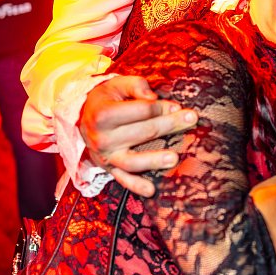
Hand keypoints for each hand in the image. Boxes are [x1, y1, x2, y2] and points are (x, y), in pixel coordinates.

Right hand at [80, 75, 197, 193]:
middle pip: (142, 132)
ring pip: (132, 161)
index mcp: (103, 114)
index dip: (161, 107)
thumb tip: (153, 98)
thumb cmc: (106, 99)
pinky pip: (123, 179)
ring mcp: (106, 156)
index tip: (176, 106)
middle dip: (169, 125)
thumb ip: (135, 85)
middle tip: (192, 119)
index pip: (140, 111)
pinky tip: (152, 190)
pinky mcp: (109, 168)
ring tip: (174, 158)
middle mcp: (102, 138)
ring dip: (154, 160)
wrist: (83, 118)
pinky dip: (136, 186)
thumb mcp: (116, 84)